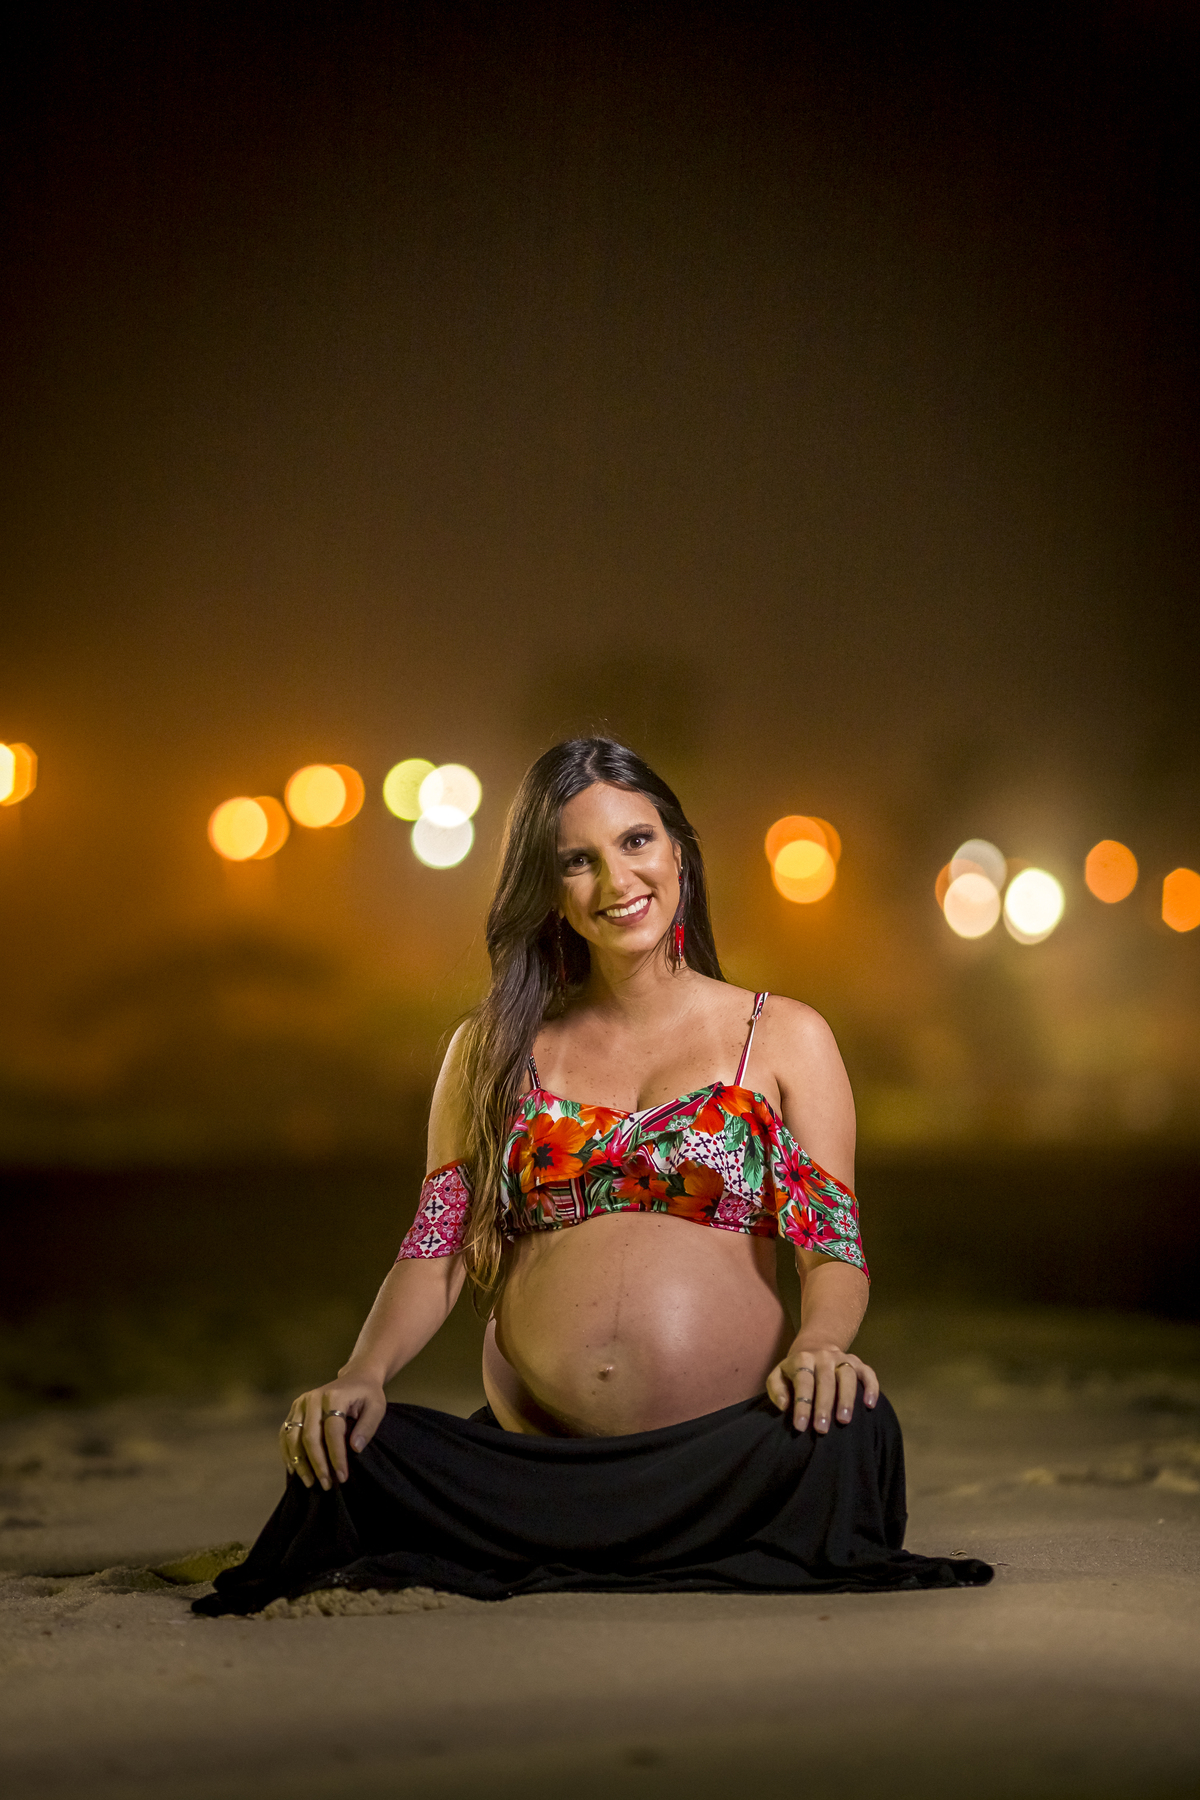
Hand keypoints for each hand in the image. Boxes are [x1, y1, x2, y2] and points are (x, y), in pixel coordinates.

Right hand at [279, 1375, 386, 1490]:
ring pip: (293, 1437)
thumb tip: (355, 1449)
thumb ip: (368, 1427)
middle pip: (310, 1436)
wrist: (356, 1378)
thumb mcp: (377, 1407)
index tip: (342, 1477)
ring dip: (300, 1463)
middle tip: (326, 1484)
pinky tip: (295, 1470)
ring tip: (310, 1482)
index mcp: (334, 1396)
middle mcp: (313, 1398)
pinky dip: (288, 1453)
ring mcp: (301, 1403)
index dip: (337, 1456)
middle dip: (317, 1464)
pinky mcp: (295, 1409)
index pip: (332, 1431)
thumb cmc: (368, 1395)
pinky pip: (285, 1434)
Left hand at [765, 1342, 878, 1433]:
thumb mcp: (778, 1375)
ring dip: (846, 1398)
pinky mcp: (858, 1362)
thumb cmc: (795, 1371)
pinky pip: (868, 1372)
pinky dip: (871, 1387)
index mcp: (802, 1359)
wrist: (815, 1347)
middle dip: (824, 1406)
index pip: (803, 1382)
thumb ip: (776, 1389)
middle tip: (821, 1429)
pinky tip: (870, 1404)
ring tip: (844, 1420)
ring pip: (847, 1376)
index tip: (800, 1427)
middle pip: (826, 1381)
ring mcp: (842, 1358)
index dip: (802, 1405)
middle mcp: (823, 1356)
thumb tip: (784, 1406)